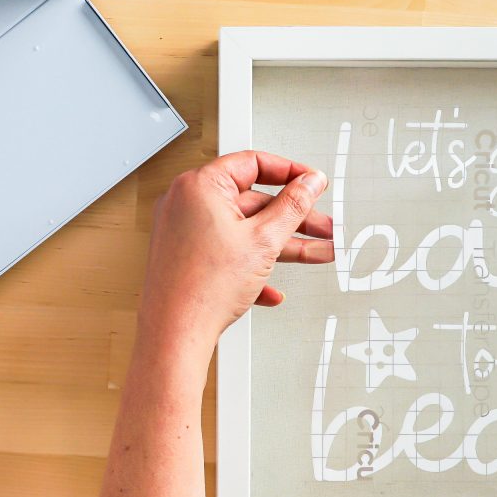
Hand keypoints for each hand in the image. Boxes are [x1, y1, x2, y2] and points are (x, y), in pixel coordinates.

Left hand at [138, 150, 333, 348]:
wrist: (176, 333)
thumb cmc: (203, 288)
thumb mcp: (264, 240)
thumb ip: (293, 205)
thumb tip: (310, 183)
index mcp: (200, 186)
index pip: (253, 163)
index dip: (290, 173)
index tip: (311, 184)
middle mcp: (187, 203)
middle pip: (252, 201)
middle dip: (292, 218)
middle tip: (320, 226)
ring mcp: (184, 230)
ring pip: (243, 229)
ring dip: (280, 244)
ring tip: (313, 254)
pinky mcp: (186, 256)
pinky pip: (227, 253)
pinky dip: (252, 265)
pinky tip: (271, 287)